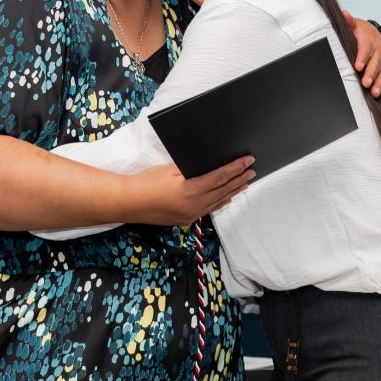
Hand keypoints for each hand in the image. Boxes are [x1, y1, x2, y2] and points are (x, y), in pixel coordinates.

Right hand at [123, 156, 254, 225]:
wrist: (129, 202)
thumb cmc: (146, 182)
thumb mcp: (170, 169)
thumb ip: (192, 169)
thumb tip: (209, 165)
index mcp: (191, 190)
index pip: (220, 177)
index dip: (236, 168)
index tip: (247, 161)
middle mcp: (194, 205)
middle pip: (223, 191)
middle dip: (239, 180)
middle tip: (252, 171)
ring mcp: (190, 215)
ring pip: (218, 202)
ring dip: (233, 192)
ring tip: (245, 183)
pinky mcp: (185, 220)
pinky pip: (209, 209)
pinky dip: (220, 202)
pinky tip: (227, 198)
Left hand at [342, 10, 380, 101]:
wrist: (372, 34)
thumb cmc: (360, 32)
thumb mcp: (354, 25)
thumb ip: (348, 22)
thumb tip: (343, 14)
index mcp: (371, 40)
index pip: (366, 49)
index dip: (362, 58)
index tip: (358, 66)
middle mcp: (380, 52)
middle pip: (376, 63)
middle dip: (371, 74)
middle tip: (366, 83)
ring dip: (380, 84)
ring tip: (375, 93)